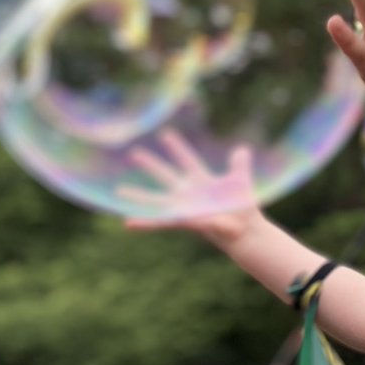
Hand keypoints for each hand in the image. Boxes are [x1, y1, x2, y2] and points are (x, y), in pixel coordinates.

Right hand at [120, 129, 262, 246]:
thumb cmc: (243, 208)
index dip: (177, 148)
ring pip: (156, 199)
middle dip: (151, 164)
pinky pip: (160, 221)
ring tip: (119, 191)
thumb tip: (243, 149)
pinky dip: (144, 222)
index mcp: (201, 180)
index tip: (165, 133)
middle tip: (134, 152)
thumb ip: (239, 165)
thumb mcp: (240, 182)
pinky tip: (128, 223)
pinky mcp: (183, 220)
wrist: (246, 231)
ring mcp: (184, 207)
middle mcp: (189, 192)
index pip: (187, 160)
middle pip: (166, 174)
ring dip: (138, 195)